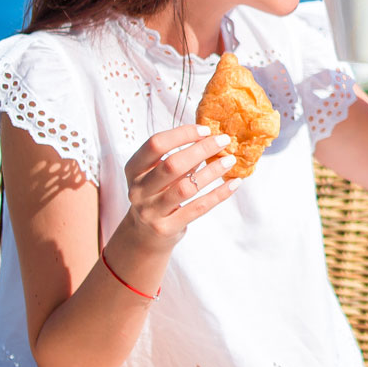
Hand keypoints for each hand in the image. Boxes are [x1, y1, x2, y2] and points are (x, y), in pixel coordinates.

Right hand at [124, 124, 237, 246]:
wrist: (144, 236)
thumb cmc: (156, 196)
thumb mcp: (155, 175)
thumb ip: (176, 159)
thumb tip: (210, 139)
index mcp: (134, 169)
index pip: (156, 144)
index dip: (182, 134)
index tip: (205, 130)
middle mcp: (139, 190)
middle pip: (172, 164)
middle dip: (201, 149)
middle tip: (224, 140)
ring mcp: (151, 211)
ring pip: (186, 187)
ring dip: (212, 171)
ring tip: (230, 161)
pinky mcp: (166, 227)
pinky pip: (198, 208)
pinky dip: (218, 194)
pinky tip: (233, 183)